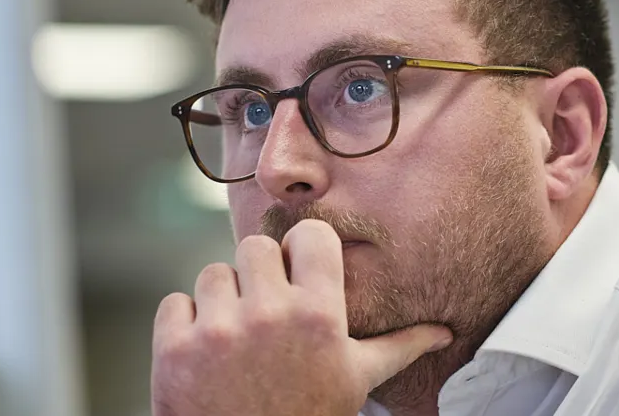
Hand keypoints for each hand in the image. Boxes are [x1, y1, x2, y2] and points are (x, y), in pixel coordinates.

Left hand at [150, 219, 452, 415]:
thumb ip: (398, 347)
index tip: (300, 277)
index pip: (310, 236)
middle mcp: (270, 315)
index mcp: (320, 317)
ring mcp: (219, 331)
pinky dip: (184, 327)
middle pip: (255, 247)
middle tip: (265, 316)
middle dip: (258, 277)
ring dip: (220, 302)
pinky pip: (174, 303)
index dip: (303, 255)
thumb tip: (444, 331)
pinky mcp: (174, 348)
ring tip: (236, 344)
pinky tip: (205, 358)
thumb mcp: (356, 382)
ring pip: (212, 274)